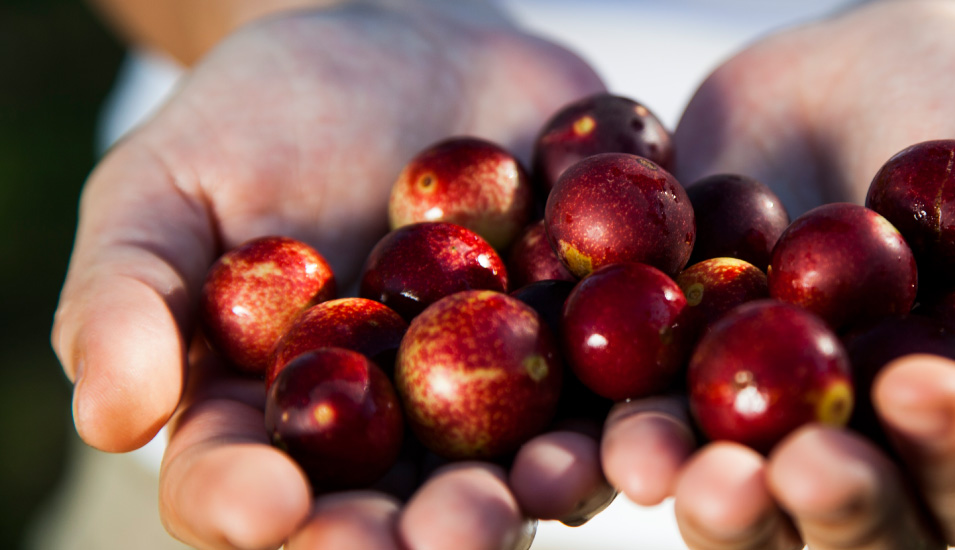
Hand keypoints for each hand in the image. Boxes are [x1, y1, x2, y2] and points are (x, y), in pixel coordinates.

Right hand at [52, 2, 614, 546]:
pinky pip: (618, 378)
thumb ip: (126, 296)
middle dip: (421, 531)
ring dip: (542, 486)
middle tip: (435, 536)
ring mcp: (500, 390)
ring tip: (549, 484)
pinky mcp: (586, 337)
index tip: (262, 508)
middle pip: (402, 506)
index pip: (247, 484)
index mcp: (278, 416)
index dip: (248, 506)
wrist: (400, 42)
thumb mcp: (166, 186)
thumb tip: (112, 420)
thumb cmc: (258, 117)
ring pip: (523, 464)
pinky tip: (641, 407)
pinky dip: (633, 397)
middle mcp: (395, 430)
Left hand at [602, 2, 954, 547]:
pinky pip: (654, 417)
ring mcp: (775, 429)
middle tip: (795, 467)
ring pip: (748, 497)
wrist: (876, 61)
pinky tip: (604, 423)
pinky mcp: (687, 379)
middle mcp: (879, 461)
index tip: (916, 386)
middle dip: (829, 505)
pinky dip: (626, 427)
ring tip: (670, 465)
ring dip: (709, 494)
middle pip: (861, 526)